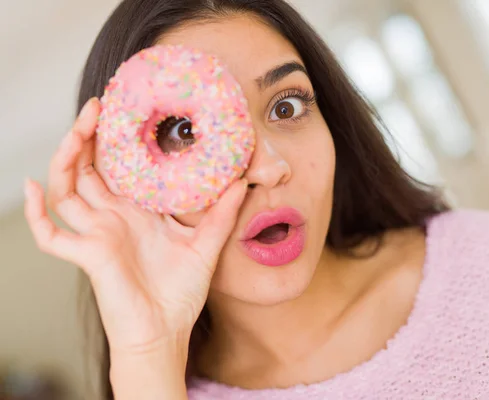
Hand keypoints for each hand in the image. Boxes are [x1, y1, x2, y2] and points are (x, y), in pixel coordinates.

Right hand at [24, 98, 247, 357]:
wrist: (165, 333)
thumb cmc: (181, 293)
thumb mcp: (207, 245)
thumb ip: (222, 213)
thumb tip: (242, 180)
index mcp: (138, 212)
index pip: (120, 168)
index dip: (117, 140)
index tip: (126, 107)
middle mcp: (114, 218)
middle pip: (89, 169)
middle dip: (88, 137)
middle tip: (98, 105)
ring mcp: (97, 234)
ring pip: (67, 190)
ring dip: (65, 159)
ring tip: (75, 130)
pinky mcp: (87, 255)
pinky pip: (50, 234)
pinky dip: (34, 213)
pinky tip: (32, 187)